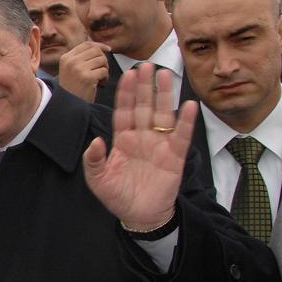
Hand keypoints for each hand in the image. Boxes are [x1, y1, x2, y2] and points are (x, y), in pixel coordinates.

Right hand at [57, 41, 110, 102]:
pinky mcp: (87, 78)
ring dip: (105, 69)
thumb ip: (81, 58)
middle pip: (96, 50)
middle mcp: (71, 61)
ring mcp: (78, 69)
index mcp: (66, 58)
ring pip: (101, 60)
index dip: (100, 46)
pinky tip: (100, 84)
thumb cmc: (72, 89)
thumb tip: (100, 47)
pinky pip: (104, 71)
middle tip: (102, 70)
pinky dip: (105, 78)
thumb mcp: (70, 70)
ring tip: (100, 78)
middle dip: (103, 59)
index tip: (108, 50)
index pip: (87, 44)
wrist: (68, 106)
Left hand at [83, 63, 196, 230]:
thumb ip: (93, 160)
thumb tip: (96, 142)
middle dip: (144, 86)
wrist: (140, 216)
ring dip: (164, 95)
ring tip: (165, 75)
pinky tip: (189, 105)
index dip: (125, 93)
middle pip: (144, 106)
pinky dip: (186, 121)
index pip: (123, 111)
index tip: (126, 75)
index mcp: (122, 140)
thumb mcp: (97, 180)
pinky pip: (181, 135)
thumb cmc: (117, 196)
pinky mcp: (174, 156)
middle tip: (147, 65)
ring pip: (162, 115)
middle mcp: (141, 138)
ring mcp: (159, 145)